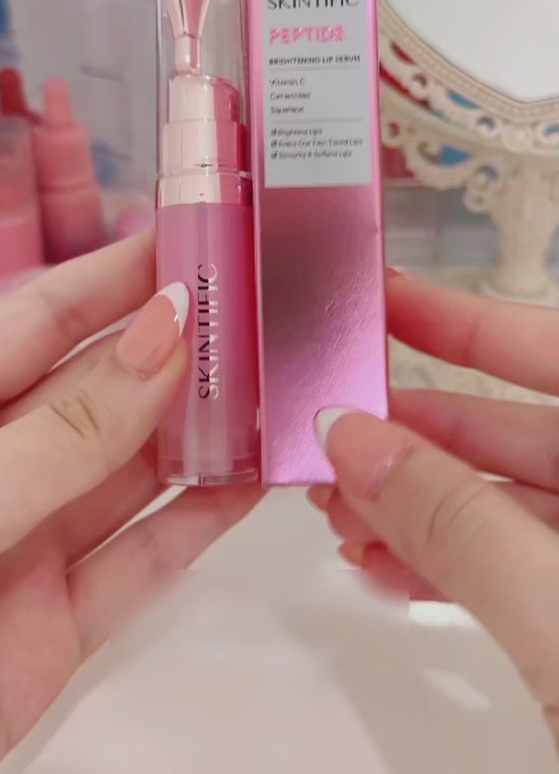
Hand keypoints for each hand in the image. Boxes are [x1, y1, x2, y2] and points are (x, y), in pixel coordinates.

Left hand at [0, 231, 260, 773]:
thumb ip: (69, 428)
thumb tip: (161, 338)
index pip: (42, 320)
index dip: (114, 279)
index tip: (190, 248)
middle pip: (101, 392)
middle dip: (174, 354)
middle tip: (252, 319)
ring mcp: (32, 543)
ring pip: (133, 473)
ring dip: (201, 435)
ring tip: (270, 393)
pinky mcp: (61, 620)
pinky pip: (143, 561)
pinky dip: (199, 525)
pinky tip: (252, 486)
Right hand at [309, 270, 558, 747]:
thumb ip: (459, 524)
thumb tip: (357, 442)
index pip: (555, 352)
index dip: (465, 320)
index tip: (385, 298)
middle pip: (524, 434)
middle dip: (418, 434)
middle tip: (332, 426)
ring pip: (515, 509)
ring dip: (421, 506)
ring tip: (339, 508)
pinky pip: (522, 571)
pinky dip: (454, 565)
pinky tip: (386, 565)